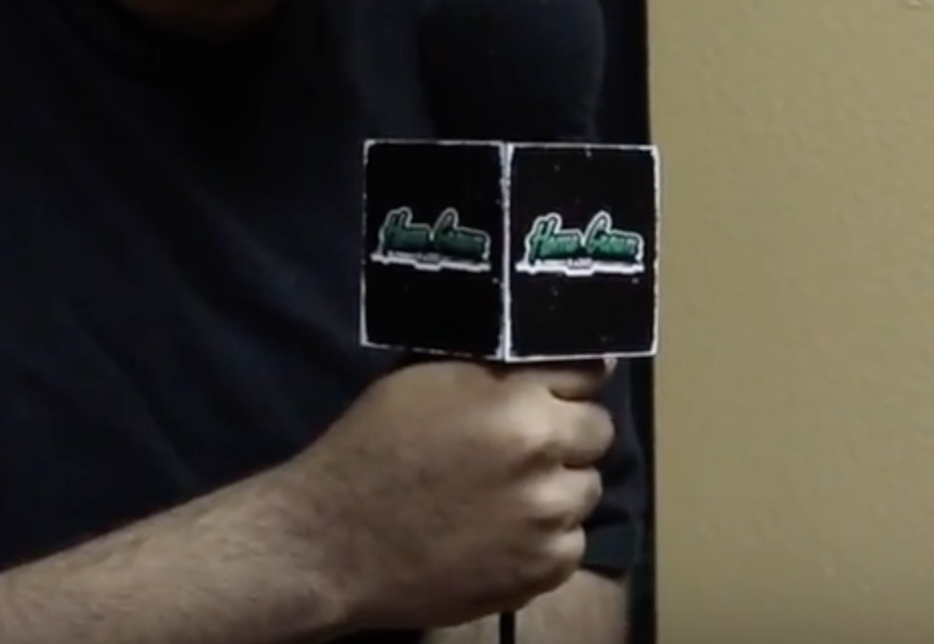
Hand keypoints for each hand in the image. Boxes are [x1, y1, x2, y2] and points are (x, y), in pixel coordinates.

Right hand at [265, 359, 615, 632]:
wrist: (335, 540)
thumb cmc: (370, 448)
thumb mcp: (424, 380)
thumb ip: (492, 370)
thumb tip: (540, 361)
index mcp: (516, 402)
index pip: (588, 375)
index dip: (569, 383)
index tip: (558, 391)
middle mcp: (545, 457)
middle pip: (598, 433)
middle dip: (567, 435)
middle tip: (525, 447)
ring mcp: (549, 519)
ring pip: (586, 491)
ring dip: (557, 488)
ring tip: (507, 495)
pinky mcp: (544, 571)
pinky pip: (570, 544)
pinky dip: (545, 538)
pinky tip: (500, 535)